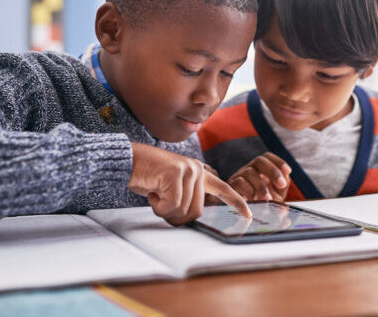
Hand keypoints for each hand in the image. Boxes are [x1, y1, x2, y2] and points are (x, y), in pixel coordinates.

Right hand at [128, 142, 251, 225]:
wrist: (128, 161)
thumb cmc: (147, 176)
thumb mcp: (171, 187)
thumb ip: (186, 197)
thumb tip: (192, 217)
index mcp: (199, 173)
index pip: (223, 189)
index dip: (236, 203)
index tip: (248, 215)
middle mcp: (197, 170)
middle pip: (196, 212)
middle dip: (177, 216)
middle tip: (160, 204)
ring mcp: (188, 170)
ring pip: (183, 210)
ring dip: (165, 211)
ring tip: (155, 194)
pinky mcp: (176, 173)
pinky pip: (172, 206)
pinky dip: (158, 207)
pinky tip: (151, 193)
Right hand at [228, 153, 291, 202]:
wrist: (241, 216)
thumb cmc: (260, 206)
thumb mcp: (274, 198)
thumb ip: (281, 191)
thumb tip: (285, 189)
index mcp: (260, 170)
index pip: (267, 157)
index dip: (278, 161)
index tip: (288, 171)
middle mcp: (249, 170)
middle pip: (260, 160)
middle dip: (273, 171)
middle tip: (281, 184)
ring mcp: (238, 177)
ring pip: (249, 172)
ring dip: (261, 186)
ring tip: (268, 199)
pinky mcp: (231, 186)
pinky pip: (239, 182)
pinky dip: (249, 192)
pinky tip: (255, 202)